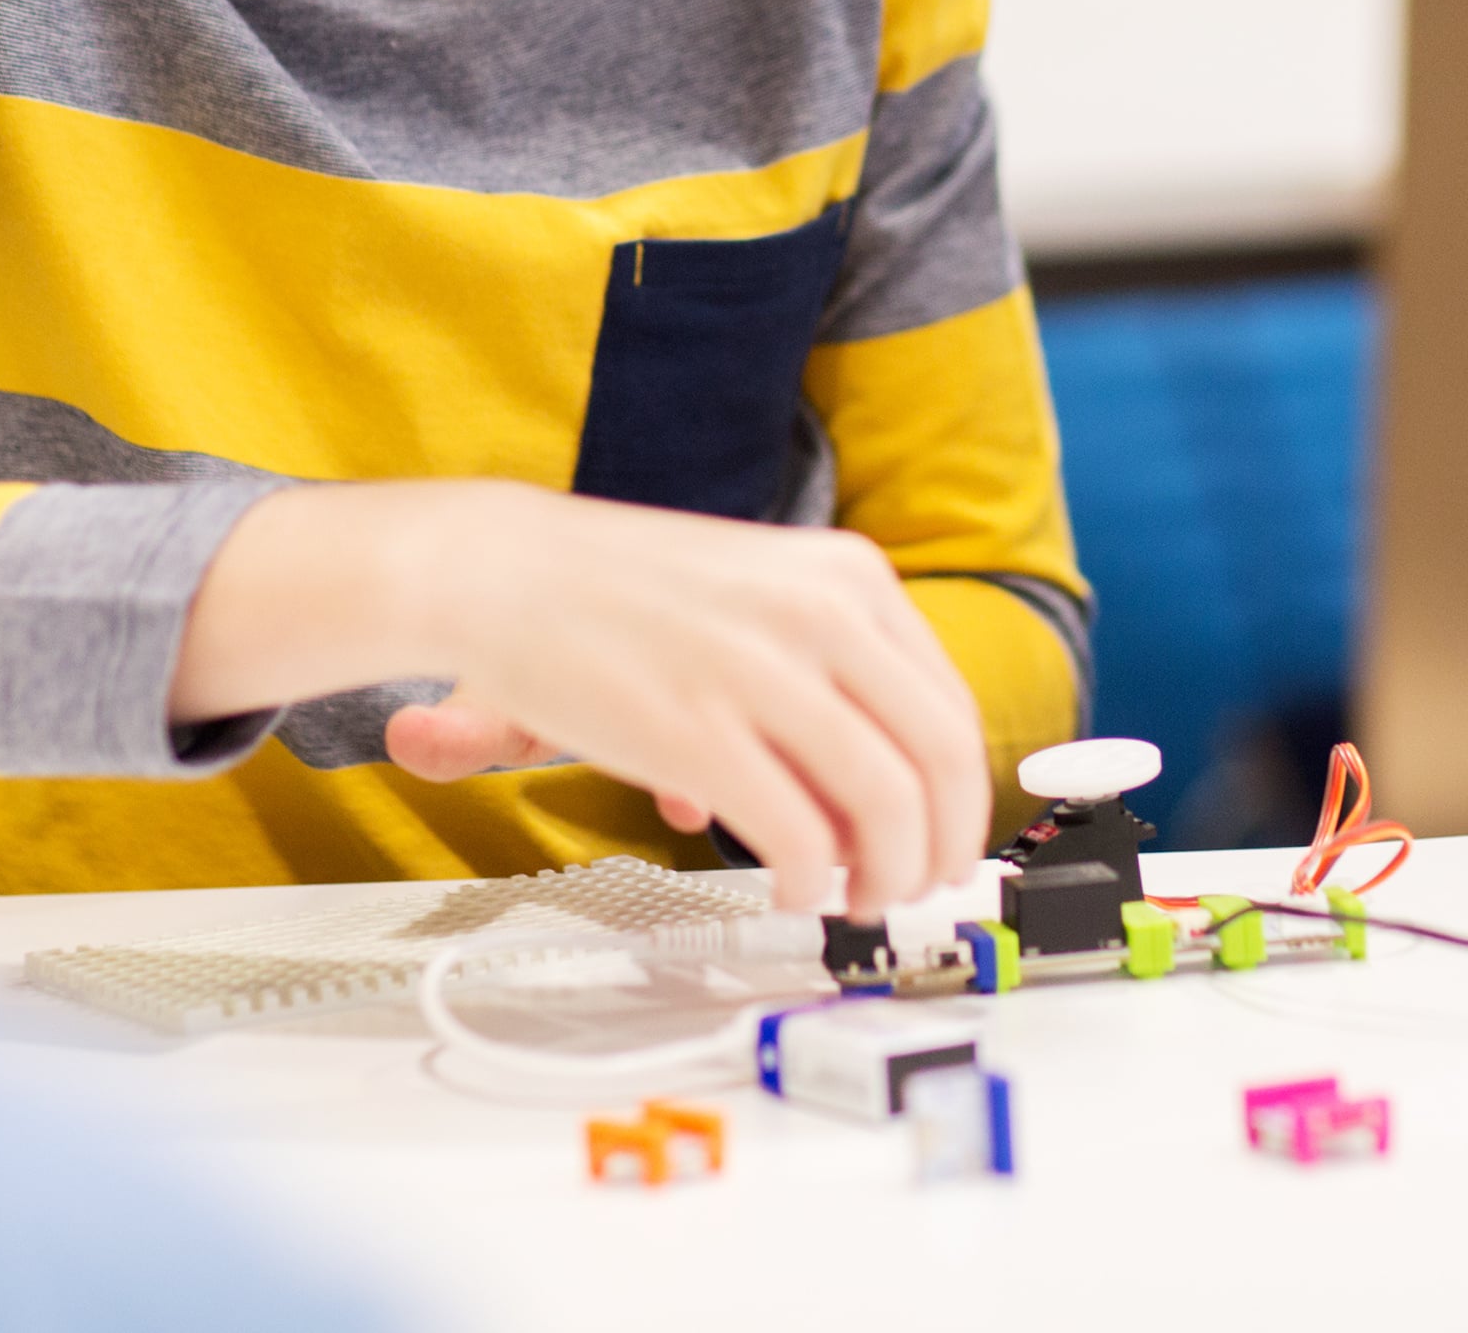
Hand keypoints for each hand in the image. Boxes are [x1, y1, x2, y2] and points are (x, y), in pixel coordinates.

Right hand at [175, 482, 990, 913]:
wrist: (504, 570)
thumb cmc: (620, 592)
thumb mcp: (756, 600)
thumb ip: (825, 686)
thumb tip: (864, 799)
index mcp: (846, 576)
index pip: (949, 705)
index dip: (963, 796)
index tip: (947, 842)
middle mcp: (821, 613)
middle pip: (941, 758)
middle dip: (944, 845)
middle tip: (917, 888)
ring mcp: (762, 672)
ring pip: (889, 803)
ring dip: (889, 873)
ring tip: (858, 898)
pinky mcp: (699, 733)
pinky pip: (800, 835)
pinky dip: (812, 882)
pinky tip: (792, 891)